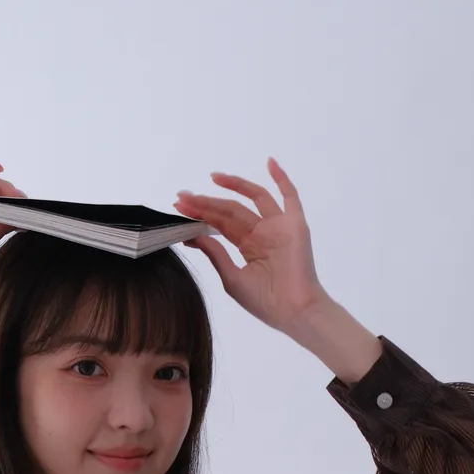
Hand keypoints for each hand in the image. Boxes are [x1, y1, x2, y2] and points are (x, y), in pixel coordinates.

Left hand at [172, 158, 326, 335]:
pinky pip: (290, 195)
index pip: (219, 225)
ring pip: (254, 198)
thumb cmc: (265, 302)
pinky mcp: (295, 224)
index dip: (200, 215)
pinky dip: (282, 178)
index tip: (179, 208)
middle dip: (207, 202)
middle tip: (183, 196)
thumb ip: (215, 253)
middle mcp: (262, 233)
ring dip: (234, 185)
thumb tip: (194, 235)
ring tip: (212, 177)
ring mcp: (278, 226)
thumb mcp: (231, 277)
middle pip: (231, 210)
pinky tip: (269, 162)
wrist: (293, 311)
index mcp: (248, 246)